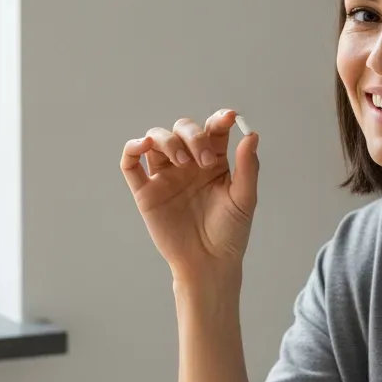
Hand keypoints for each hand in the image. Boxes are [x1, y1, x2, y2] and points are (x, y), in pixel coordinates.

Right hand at [120, 110, 259, 280]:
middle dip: (193, 136)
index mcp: (213, 161)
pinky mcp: (146, 192)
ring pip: (156, 139)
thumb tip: (251, 135)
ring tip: (181, 161)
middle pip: (182, 129)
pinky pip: (130, 164)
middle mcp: (187, 164)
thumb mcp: (244, 199)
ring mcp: (165, 176)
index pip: (213, 130)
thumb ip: (248, 167)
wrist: (208, 263)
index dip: (219, 119)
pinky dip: (132, 148)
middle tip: (203, 160)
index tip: (229, 118)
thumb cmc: (229, 233)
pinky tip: (142, 145)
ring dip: (167, 140)